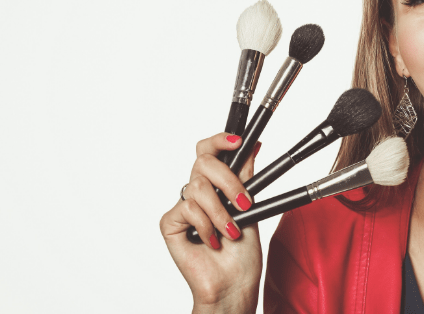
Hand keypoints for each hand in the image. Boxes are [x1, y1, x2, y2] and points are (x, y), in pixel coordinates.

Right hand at [159, 133, 262, 312]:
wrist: (233, 284)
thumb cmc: (243, 252)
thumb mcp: (252, 207)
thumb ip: (246, 176)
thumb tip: (253, 144)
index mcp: (217, 185)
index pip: (210, 151)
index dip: (220, 140)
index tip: (239, 139)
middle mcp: (198, 192)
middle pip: (203, 161)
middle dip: (228, 180)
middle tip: (244, 203)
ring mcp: (183, 207)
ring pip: (198, 188)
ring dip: (221, 212)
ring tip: (231, 231)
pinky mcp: (170, 223)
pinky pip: (186, 209)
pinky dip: (205, 226)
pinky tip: (212, 241)